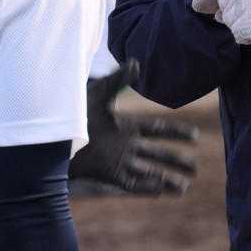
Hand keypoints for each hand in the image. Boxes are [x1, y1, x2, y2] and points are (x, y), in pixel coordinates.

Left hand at [69, 60, 198, 194]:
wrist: (53, 138)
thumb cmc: (75, 112)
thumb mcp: (99, 93)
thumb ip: (118, 79)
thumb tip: (136, 63)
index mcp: (128, 125)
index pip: (159, 130)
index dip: (178, 134)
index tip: (196, 138)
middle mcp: (127, 145)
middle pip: (159, 154)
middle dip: (178, 162)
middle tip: (196, 170)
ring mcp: (119, 161)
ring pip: (149, 172)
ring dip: (166, 179)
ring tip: (184, 187)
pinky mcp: (108, 175)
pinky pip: (132, 184)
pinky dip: (147, 187)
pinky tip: (161, 188)